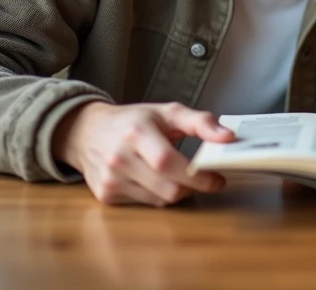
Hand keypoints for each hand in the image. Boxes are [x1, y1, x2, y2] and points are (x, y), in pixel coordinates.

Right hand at [53, 101, 235, 205]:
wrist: (87, 132)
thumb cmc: (134, 120)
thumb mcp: (167, 112)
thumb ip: (200, 122)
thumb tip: (228, 137)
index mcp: (136, 132)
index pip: (168, 162)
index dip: (197, 175)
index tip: (217, 178)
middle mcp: (119, 158)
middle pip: (167, 188)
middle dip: (193, 187)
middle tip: (205, 178)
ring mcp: (110, 179)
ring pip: (159, 200)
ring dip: (177, 192)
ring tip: (179, 176)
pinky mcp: (106, 195)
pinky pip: (146, 204)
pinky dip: (158, 195)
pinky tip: (156, 180)